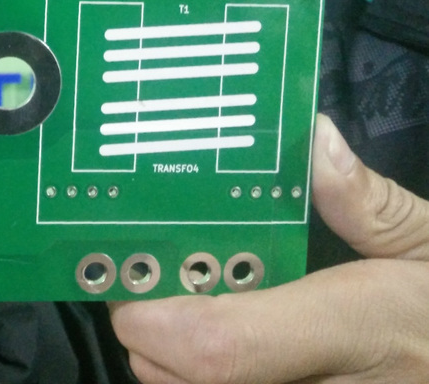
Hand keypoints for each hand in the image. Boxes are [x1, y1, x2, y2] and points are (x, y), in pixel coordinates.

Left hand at [110, 113, 428, 383]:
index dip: (154, 317)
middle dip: (150, 331)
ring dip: (174, 362)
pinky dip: (206, 380)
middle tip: (158, 277)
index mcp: (358, 331)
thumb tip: (311, 137)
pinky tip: (231, 347)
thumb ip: (369, 203)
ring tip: (189, 307)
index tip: (127, 277)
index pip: (221, 347)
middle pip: (182, 382)